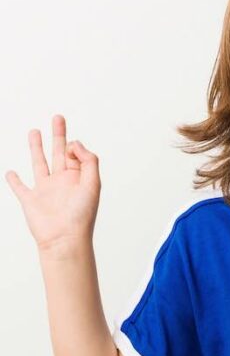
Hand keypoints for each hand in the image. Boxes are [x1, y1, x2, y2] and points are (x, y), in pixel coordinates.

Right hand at [5, 114, 101, 253]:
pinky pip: (20, 187)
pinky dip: (14, 180)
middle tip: (58, 117)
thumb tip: (75, 142)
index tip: (73, 150)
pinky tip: (11, 172)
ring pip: (39, 162)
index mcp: (78, 177)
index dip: (75, 147)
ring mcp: (45, 189)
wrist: (64, 238)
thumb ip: (88, 160)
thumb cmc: (81, 214)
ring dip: (36, 147)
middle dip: (58, 135)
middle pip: (59, 151)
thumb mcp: (92, 183)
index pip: (77, 153)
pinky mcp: (30, 200)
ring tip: (34, 131)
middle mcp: (62, 180)